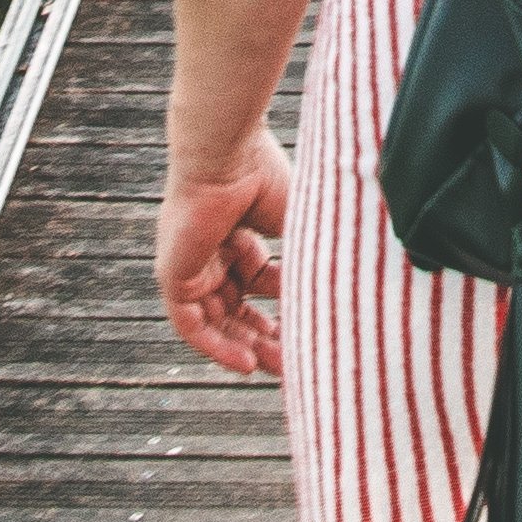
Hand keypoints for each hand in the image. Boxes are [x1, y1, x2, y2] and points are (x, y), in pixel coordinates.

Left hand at [160, 136, 291, 378]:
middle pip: (235, 307)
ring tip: (277, 368)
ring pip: (215, 320)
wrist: (227, 153)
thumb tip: (348, 290)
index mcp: (237, 233)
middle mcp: (210, 251)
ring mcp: (189, 264)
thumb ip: (309, 260)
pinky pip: (189, 323)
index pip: (257, 284)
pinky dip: (215, 346)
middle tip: (295, 362)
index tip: (309, 332)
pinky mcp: (172, 274)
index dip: (283, 310)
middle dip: (264, 336)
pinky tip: (246, 363)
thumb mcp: (295, 227)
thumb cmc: (263, 175)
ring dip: (245, 346)